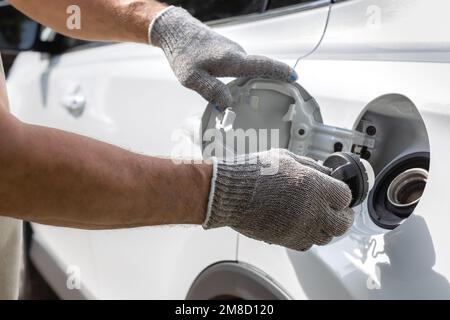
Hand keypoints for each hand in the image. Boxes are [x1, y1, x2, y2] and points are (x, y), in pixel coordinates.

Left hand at [149, 6, 297, 106]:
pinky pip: (240, 67)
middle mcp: (236, 54)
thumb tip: (228, 104)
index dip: (279, 72)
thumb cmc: (183, 53)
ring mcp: (233, 51)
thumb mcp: (192, 78)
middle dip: (268, 83)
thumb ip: (211, 91)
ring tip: (253, 102)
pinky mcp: (228, 52)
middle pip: (258, 70)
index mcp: (231, 60)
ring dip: (251, 82)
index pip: (261, 66)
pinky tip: (233, 89)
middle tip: (274, 101)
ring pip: (247, 70)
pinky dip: (241, 77)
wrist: (175, 30)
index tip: (294, 77)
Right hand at [203, 149, 353, 250]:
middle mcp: (311, 210)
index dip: (342, 194)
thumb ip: (310, 166)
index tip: (337, 193)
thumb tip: (324, 172)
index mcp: (314, 186)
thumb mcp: (286, 158)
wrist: (230, 192)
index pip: (345, 197)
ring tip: (318, 218)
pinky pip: (307, 245)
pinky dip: (309, 237)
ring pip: (326, 237)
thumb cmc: (253, 172)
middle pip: (342, 223)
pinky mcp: (286, 240)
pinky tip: (302, 226)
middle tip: (338, 211)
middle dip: (343, 216)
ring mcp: (299, 228)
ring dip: (326, 228)